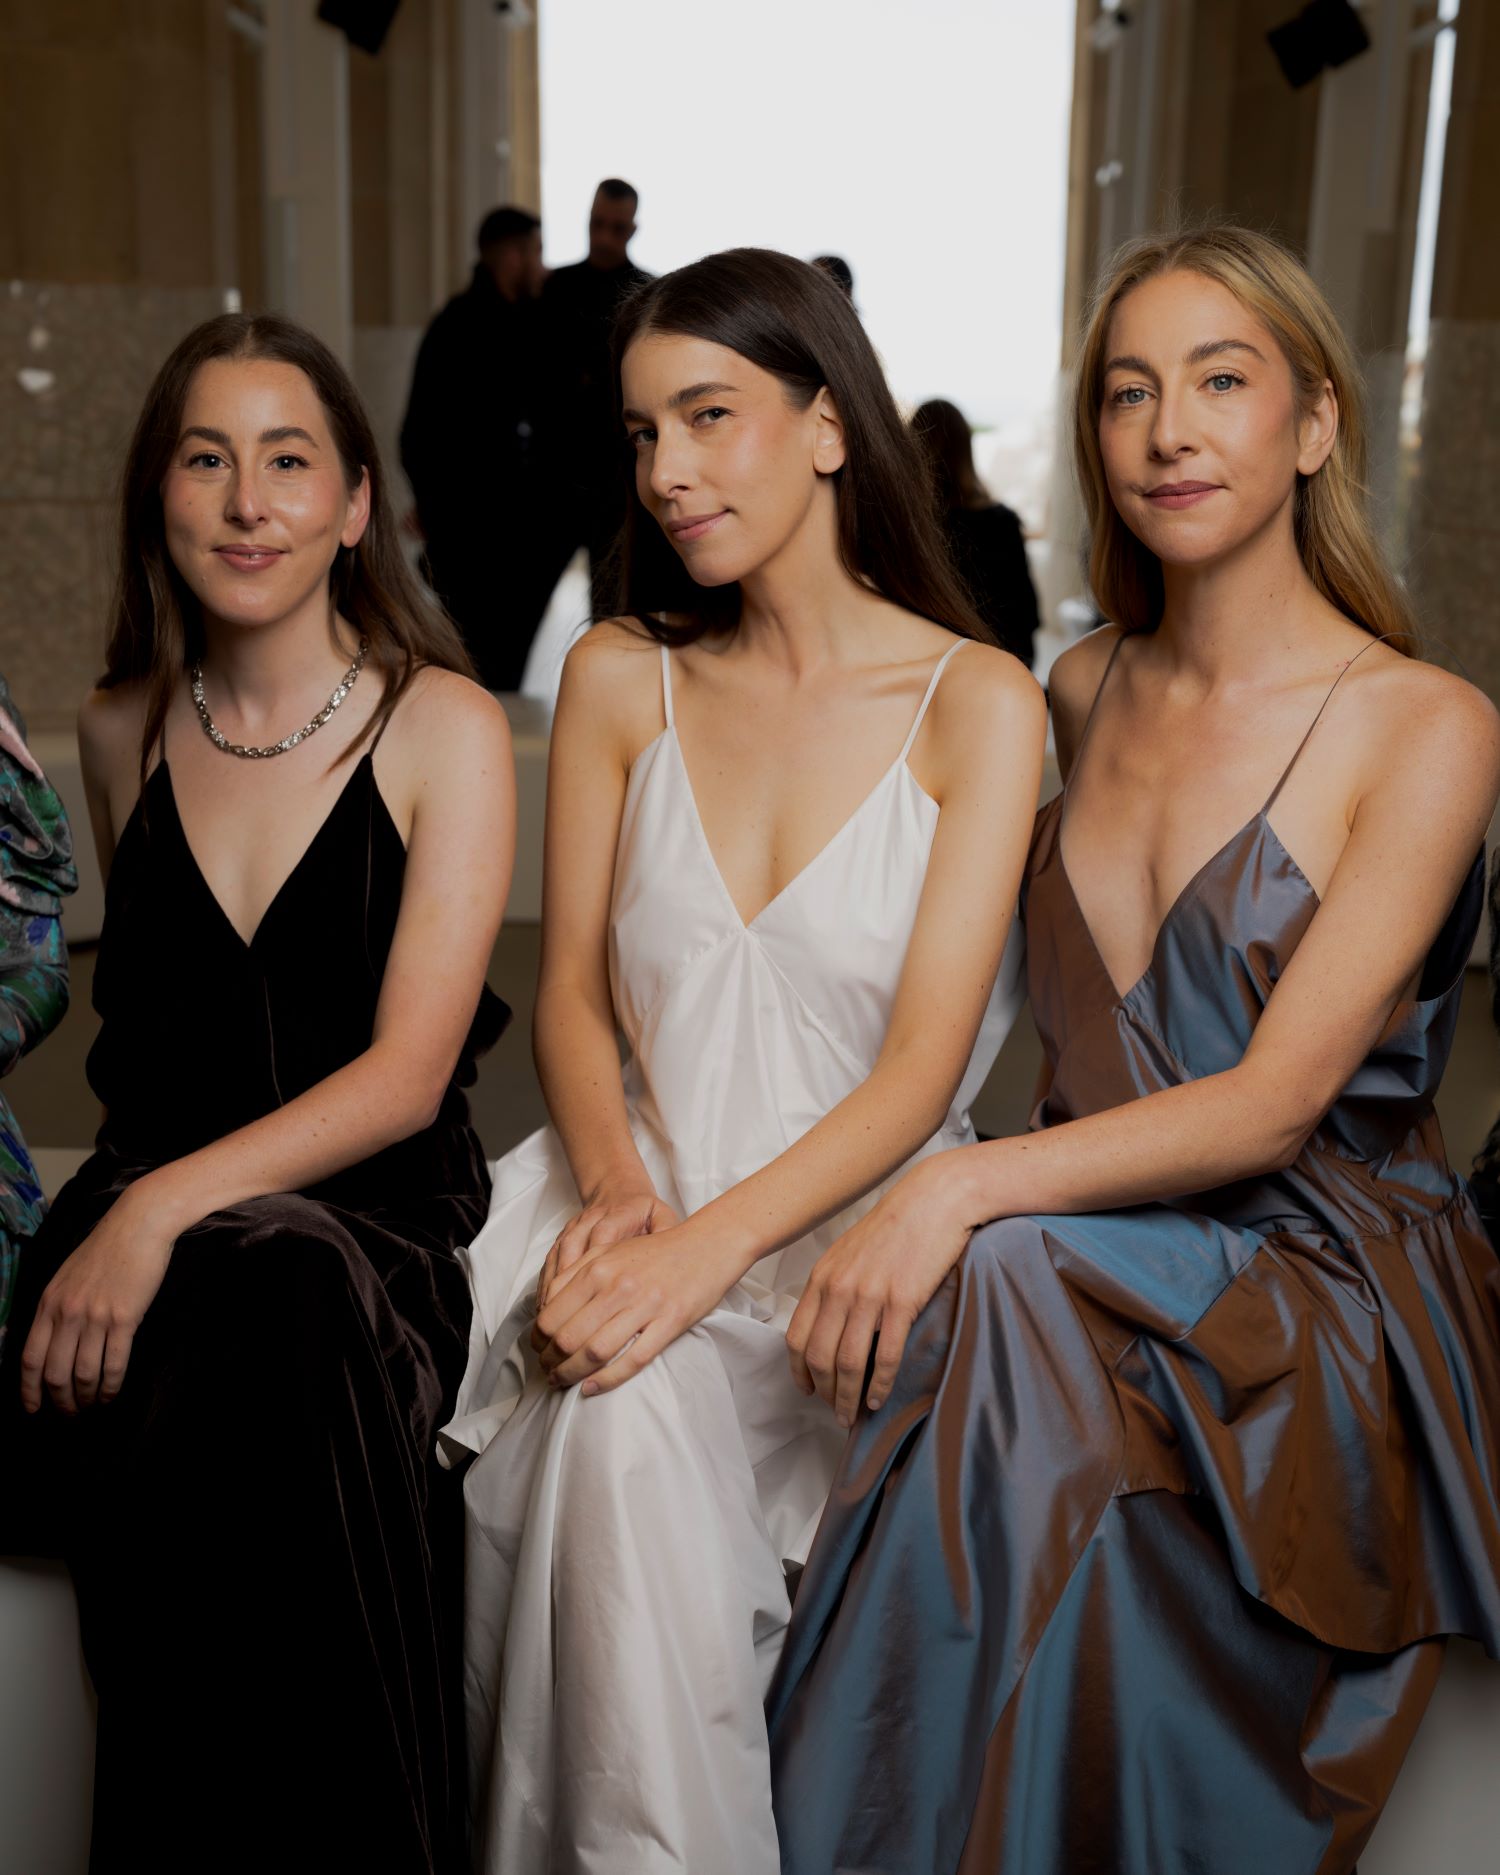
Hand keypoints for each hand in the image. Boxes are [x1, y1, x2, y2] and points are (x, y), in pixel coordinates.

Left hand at [20, 1183, 175, 1414]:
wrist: (139, 1225)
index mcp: (48, 1303)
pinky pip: (114, 1363)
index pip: (30, 1359)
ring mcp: (95, 1317)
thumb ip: (57, 1308)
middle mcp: (67, 1313)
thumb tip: (54, 1343)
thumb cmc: (107, 1248)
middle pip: (55, 1373)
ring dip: (87, 1397)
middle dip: (61, 1402)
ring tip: (92, 1405)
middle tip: (70, 1414)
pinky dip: (111, 1386)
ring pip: (83, 1373)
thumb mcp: (67, 1276)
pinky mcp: (124, 1318)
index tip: (34, 1409)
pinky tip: (112, 1394)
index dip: (29, 1390)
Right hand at [531, 1186, 680, 1333]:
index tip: (598, 1295)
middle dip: (571, 1285)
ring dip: (555, 1291)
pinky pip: (550, 1264)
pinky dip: (546, 1288)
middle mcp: (590, 1220)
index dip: (597, 1266)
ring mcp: (573, 1230)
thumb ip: (667, 1232)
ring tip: (554, 1321)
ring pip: (559, 1259)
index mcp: (618, 1213)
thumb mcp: (662, 1215)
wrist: (617, 1189)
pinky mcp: (561, 1240)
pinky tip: (546, 1312)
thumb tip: (674, 1254)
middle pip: (574, 1249)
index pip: (604, 1235)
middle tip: (571, 1318)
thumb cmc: (643, 1211)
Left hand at [533, 1218, 743, 1396]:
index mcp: (598, 1269)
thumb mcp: (610, 1252)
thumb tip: (545, 1306)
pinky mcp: (670, 1323)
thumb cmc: (656, 1253)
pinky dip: (607, 1379)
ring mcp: (645, 1306)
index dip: (538, 1340)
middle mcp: (617, 1287)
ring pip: (595, 1352)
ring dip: (571, 1374)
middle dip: (550, 1362)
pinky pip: (633, 1360)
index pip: (552, 1314)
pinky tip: (592, 1387)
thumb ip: (576, 1274)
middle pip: (568, 1337)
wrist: (707, 1246)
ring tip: (563, 1382)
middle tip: (547, 1371)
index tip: (538, 1350)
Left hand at [786, 1158, 974, 1427]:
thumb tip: (829, 1322)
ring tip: (853, 1416)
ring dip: (847, 1397)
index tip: (808, 1390)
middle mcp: (839, 1289)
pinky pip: (884, 1356)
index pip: (796, 1336)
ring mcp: (869, 1296)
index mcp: (823, 1277)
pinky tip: (878, 1398)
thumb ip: (836, 1284)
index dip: (799, 1371)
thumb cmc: (896, 1226)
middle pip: (819, 1356)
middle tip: (834, 1413)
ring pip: (848, 1362)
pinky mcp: (901, 1302)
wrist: (933, 1201)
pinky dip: (878, 1384)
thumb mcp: (851, 1251)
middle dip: (825, 1391)